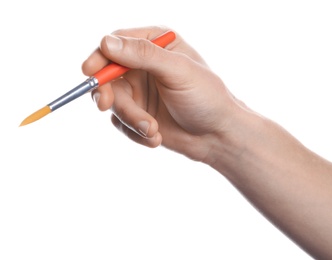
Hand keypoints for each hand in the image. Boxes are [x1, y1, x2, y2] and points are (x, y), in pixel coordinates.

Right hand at [82, 26, 241, 160]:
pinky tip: (156, 137)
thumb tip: (105, 42)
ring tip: (152, 130)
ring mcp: (139, 92)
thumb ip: (143, 54)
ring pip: (114, 102)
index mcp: (156, 44)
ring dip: (130, 118)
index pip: (117, 43)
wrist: (218, 136)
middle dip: (110, 94)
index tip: (89, 72)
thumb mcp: (178, 71)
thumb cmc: (206, 97)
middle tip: (106, 104)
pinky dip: (135, 132)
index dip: (100, 57)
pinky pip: (121, 123)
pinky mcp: (138, 115)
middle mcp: (143, 66)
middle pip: (108, 75)